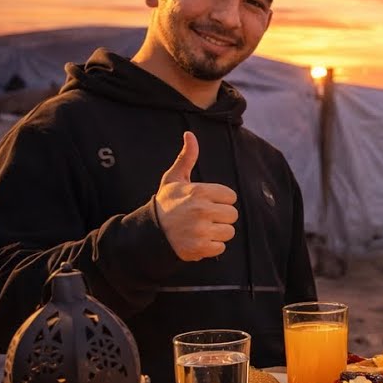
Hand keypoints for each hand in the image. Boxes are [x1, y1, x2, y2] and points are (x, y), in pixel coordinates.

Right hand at [154, 131, 238, 260]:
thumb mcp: (174, 178)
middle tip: (204, 217)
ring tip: (201, 228)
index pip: (231, 196)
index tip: (207, 202)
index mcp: (200, 192)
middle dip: (221, 217)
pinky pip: (220, 247)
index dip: (221, 200)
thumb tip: (190, 134)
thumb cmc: (166, 203)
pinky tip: (198, 240)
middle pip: (232, 215)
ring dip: (217, 232)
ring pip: (229, 232)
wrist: (149, 231)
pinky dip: (211, 246)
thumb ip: (187, 157)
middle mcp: (201, 210)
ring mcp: (200, 230)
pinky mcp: (199, 248)